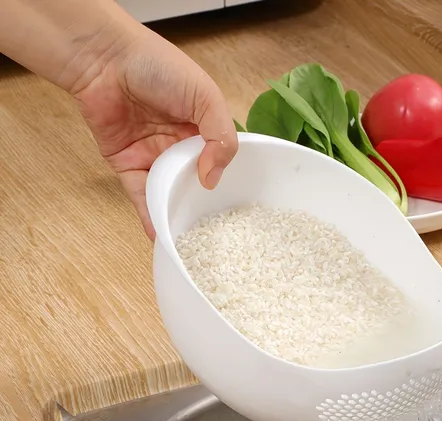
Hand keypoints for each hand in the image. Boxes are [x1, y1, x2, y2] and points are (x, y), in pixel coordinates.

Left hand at [72, 25, 237, 239]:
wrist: (104, 59)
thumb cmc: (158, 67)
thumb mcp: (206, 97)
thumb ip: (220, 137)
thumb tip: (211, 179)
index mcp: (202, 127)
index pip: (219, 159)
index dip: (226, 178)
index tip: (235, 203)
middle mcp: (179, 144)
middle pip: (195, 180)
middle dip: (203, 204)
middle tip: (214, 230)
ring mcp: (153, 156)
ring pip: (169, 191)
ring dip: (177, 213)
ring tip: (189, 239)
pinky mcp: (127, 165)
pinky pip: (141, 195)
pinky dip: (149, 215)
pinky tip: (161, 234)